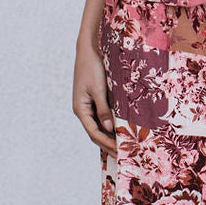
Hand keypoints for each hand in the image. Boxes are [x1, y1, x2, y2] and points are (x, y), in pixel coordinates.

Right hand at [73, 40, 116, 155]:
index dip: (106, 143)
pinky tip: (123, 130)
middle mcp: (84, 109)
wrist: (90, 48)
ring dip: (111, 136)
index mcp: (80, 109)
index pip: (94, 133)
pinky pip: (105, 116)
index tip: (119, 152)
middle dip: (109, 144)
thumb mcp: (99, 89)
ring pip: (101, 126)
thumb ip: (104, 109)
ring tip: (125, 147)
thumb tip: (109, 129)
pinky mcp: (97, 99)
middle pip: (96, 133)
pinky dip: (113, 125)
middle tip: (124, 155)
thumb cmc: (92, 67)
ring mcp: (90, 105)